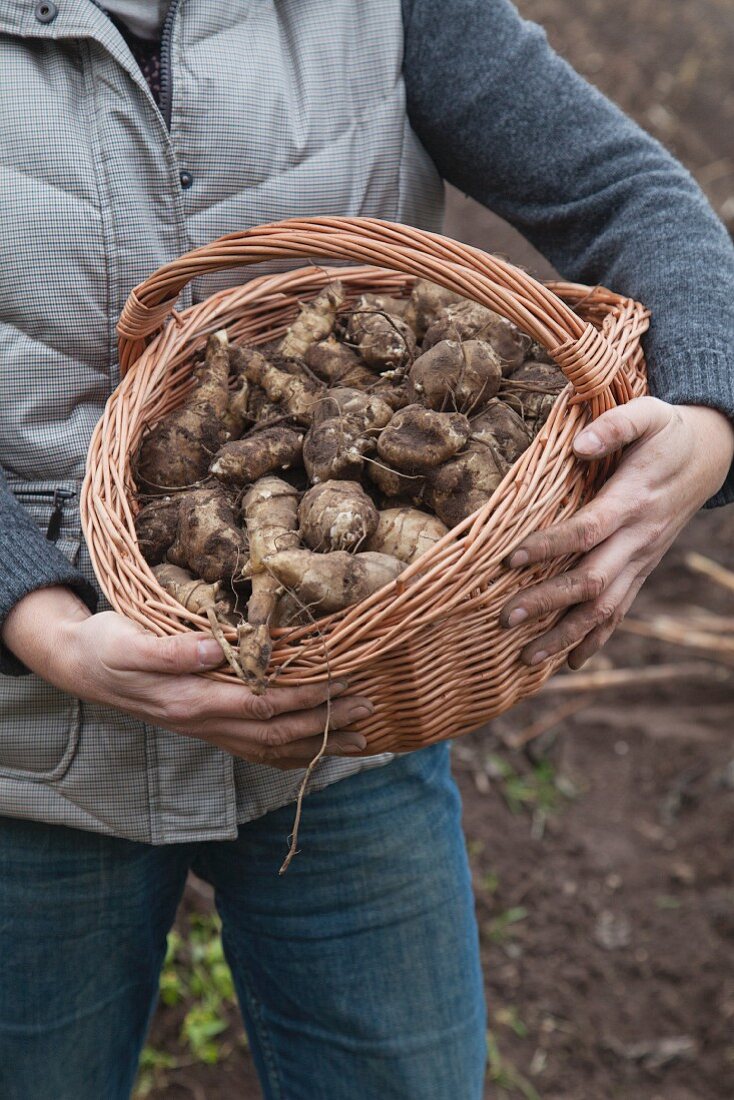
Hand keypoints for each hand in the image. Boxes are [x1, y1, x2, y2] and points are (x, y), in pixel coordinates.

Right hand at [2, 587, 372, 768]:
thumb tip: (218, 649)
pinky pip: (255, 748)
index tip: (345, 682)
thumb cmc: (107, 645)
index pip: (264, 703)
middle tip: (369, 709)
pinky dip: (291, 752)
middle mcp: (204, 721)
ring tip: (361, 738)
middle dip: (326, 724)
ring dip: (317, 743)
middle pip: (278, 731)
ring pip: (271, 747)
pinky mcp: (205, 724)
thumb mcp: (130, 640)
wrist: (79, 665)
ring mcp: (205, 728)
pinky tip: (316, 748)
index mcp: (192, 700)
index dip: (308, 697)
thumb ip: (173, 650)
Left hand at [500, 398, 733, 668]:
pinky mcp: (641, 569)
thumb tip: (578, 445)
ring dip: (565, 636)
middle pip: (591, 581)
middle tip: (505, 618)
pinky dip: (595, 640)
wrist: (710, 457)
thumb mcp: (648, 414)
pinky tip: (568, 662)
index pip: (587, 531)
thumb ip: (614, 426)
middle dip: (548, 603)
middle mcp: (638, 538)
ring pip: (604, 608)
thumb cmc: (668, 432)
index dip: (550, 546)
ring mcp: (641, 559)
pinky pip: (619, 611)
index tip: (510, 558)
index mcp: (633, 500)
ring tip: (526, 658)